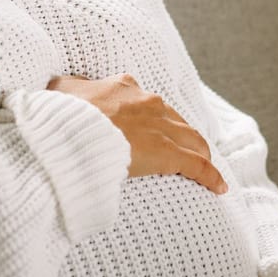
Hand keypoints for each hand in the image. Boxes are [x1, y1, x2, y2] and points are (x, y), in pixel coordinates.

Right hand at [46, 73, 227, 194]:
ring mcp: (159, 127)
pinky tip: (219, 187)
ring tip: (206, 166)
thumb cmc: (58, 116)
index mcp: (123, 88)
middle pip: (175, 121)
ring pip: (191, 140)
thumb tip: (65, 89)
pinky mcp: (166, 152)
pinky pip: (196, 165)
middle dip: (183, 135)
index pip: (148, 103)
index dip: (155, 117)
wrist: (66, 132)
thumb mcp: (59, 91)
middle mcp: (146, 103)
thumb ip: (70, 90)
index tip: (154, 129)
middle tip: (188, 150)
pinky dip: (210, 176)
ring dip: (200, 152)